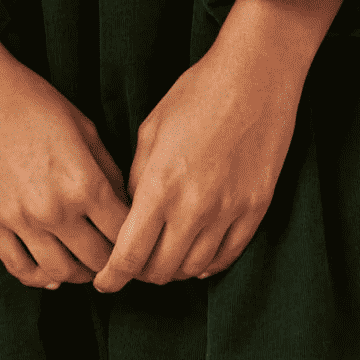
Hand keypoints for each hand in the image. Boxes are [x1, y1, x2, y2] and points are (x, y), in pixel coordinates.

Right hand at [0, 38, 132, 289]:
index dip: (137, 241)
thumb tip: (123, 207)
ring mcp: (19, 220)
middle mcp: (55, 208)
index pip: (124, 234)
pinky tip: (50, 271)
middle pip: (97, 260)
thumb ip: (108, 171)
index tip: (138, 242)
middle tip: (116, 259)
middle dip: (112, 263)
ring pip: (60, 272)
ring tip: (85, 265)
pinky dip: (39, 277)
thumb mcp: (84, 128)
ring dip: (78, 274)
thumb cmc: (33, 100)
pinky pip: (19, 268)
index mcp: (85, 182)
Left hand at [91, 39, 302, 291]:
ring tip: (164, 258)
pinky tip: (197, 256)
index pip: (129, 254)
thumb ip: (137, 179)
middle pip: (161, 271)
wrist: (255, 76)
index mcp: (160, 186)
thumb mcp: (151, 130)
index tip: (104, 284)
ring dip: (174, 270)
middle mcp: (194, 207)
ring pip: (193, 269)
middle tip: (134, 265)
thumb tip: (132, 216)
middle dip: (141, 274)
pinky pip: (227, 256)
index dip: (112, 277)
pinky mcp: (256, 210)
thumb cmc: (197, 94)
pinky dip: (207, 264)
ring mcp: (229, 212)